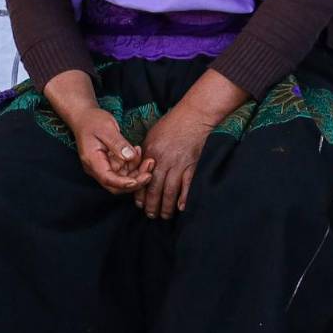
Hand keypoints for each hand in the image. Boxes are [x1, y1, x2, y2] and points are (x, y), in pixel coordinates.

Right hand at [70, 106, 155, 196]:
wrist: (85, 117)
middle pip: (117, 185)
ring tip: (148, 159)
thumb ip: (118, 143)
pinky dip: (134, 164)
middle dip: (135, 181)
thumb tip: (130, 156)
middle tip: (150, 172)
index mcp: (92, 161)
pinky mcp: (111, 163)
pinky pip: (125, 170)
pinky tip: (138, 151)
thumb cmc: (93, 121)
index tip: (140, 179)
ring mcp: (104, 166)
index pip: (108, 179)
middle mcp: (97, 168)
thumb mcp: (106, 128)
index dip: (124, 183)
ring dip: (138, 172)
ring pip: (123, 179)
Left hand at [134, 101, 211, 218]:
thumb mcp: (151, 136)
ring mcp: (178, 163)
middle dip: (152, 205)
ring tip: (165, 216)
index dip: (139, 194)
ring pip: (170, 190)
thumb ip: (145, 153)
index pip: (141, 179)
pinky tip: (181, 207)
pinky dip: (184, 197)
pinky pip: (187, 185)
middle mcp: (162, 160)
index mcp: (150, 153)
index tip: (139, 204)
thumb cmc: (171, 124)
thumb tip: (139, 169)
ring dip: (166, 206)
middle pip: (154, 188)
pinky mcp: (192, 164)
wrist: (193, 116)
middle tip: (151, 215)